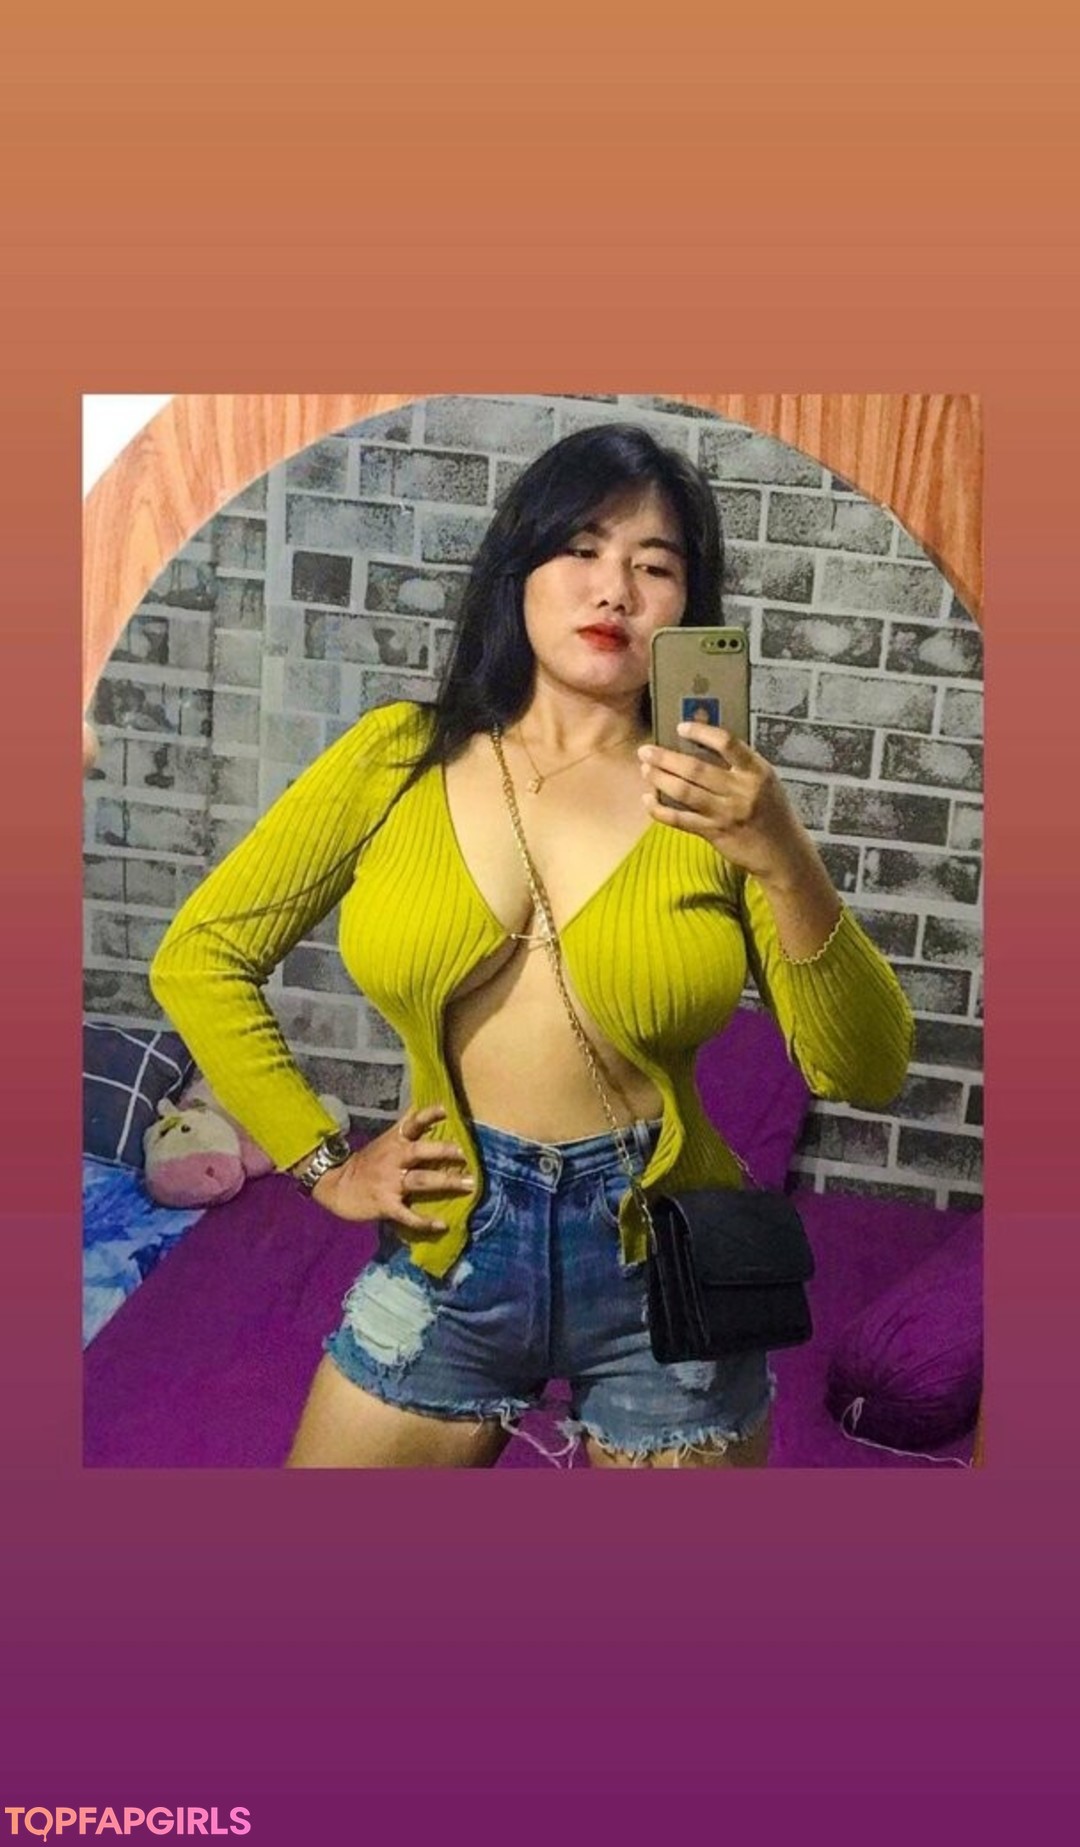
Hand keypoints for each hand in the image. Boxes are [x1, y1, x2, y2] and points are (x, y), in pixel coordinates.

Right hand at [310, 1104, 474, 1233]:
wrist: (336, 1186)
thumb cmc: (367, 1163)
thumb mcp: (384, 1141)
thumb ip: (404, 1127)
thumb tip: (421, 1105)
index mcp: (393, 1142)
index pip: (411, 1124)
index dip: (428, 1115)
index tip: (446, 1110)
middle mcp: (393, 1159)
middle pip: (419, 1151)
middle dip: (442, 1151)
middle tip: (464, 1154)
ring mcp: (389, 1182)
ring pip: (420, 1180)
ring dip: (445, 1182)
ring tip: (469, 1185)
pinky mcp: (386, 1205)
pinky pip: (407, 1214)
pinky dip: (424, 1221)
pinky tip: (441, 1225)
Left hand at [638, 722, 814, 885]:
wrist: (783, 853)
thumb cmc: (772, 812)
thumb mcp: (764, 781)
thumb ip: (739, 763)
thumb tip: (702, 739)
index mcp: (757, 771)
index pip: (727, 743)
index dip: (701, 732)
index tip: (681, 727)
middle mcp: (742, 791)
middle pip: (696, 769)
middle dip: (665, 758)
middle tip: (646, 750)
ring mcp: (726, 814)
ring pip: (684, 792)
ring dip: (660, 779)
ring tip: (645, 769)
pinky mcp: (714, 833)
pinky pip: (680, 820)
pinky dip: (660, 810)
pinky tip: (648, 800)